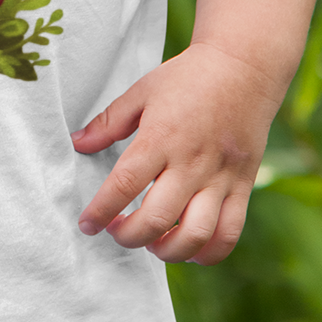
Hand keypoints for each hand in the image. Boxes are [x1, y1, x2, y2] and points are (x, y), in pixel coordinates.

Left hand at [70, 41, 284, 265]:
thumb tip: (77, 143)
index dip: (100, 211)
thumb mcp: (142, 91)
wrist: (244, 66)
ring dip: (167, 252)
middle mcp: (191, 161)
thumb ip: (109, 122)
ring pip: (195, 235)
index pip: (124, 185)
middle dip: (128, 237)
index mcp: (160, 136)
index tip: (86, 224)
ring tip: (151, 244)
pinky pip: (229, 232)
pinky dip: (208, 254)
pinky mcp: (243, 185)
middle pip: (156, 219)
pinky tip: (189, 250)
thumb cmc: (188, 77)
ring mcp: (220, 176)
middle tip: (116, 230)